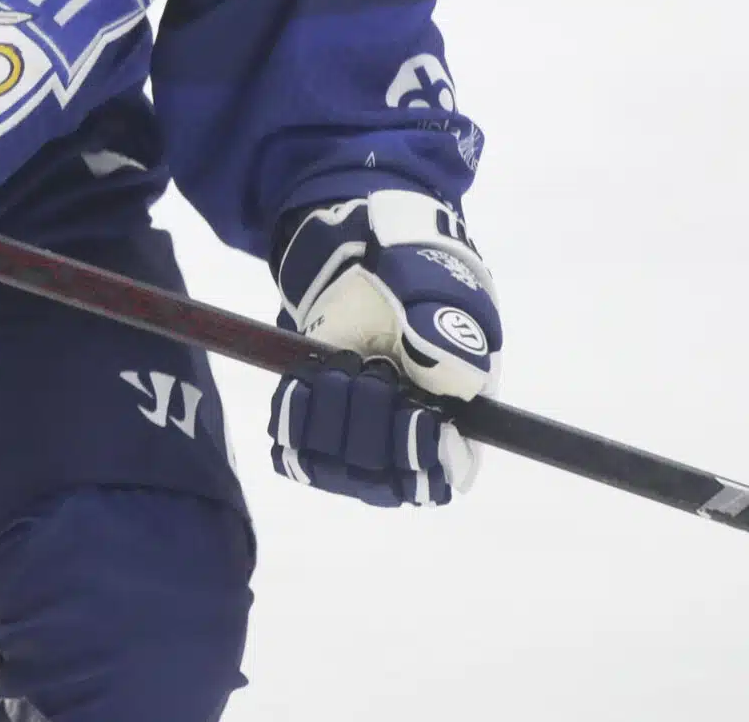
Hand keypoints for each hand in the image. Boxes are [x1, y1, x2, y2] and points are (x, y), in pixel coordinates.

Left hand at [267, 190, 500, 506]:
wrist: (360, 269)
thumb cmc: (416, 284)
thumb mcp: (441, 300)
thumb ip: (450, 340)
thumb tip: (454, 377)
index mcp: (452, 425)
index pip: (438, 479)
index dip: (418, 453)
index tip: (409, 407)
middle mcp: (403, 448)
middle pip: (379, 477)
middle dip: (370, 413)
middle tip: (374, 364)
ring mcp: (355, 446)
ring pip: (334, 469)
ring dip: (331, 411)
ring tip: (342, 362)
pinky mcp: (313, 435)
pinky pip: (293, 453)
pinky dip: (295, 414)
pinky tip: (306, 378)